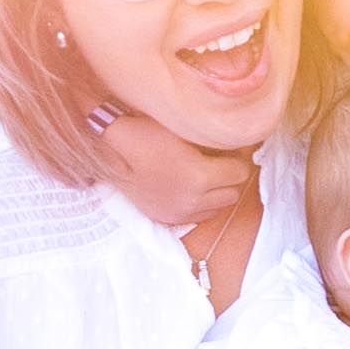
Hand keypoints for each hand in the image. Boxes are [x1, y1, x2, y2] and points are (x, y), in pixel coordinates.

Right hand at [100, 114, 254, 225]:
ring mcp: (178, 213)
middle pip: (233, 194)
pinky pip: (197, 217)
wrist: (109, 150)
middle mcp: (192, 200)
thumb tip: (238, 141)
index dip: (238, 159)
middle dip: (230, 178)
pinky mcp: (165, 218)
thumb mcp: (185, 130)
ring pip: (218, 209)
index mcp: (200, 176)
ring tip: (205, 176)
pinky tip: (189, 188)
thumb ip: (214, 140)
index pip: (241, 173)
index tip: (231, 151)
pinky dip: (199, 205)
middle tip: (220, 162)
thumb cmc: (145, 132)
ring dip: (217, 193)